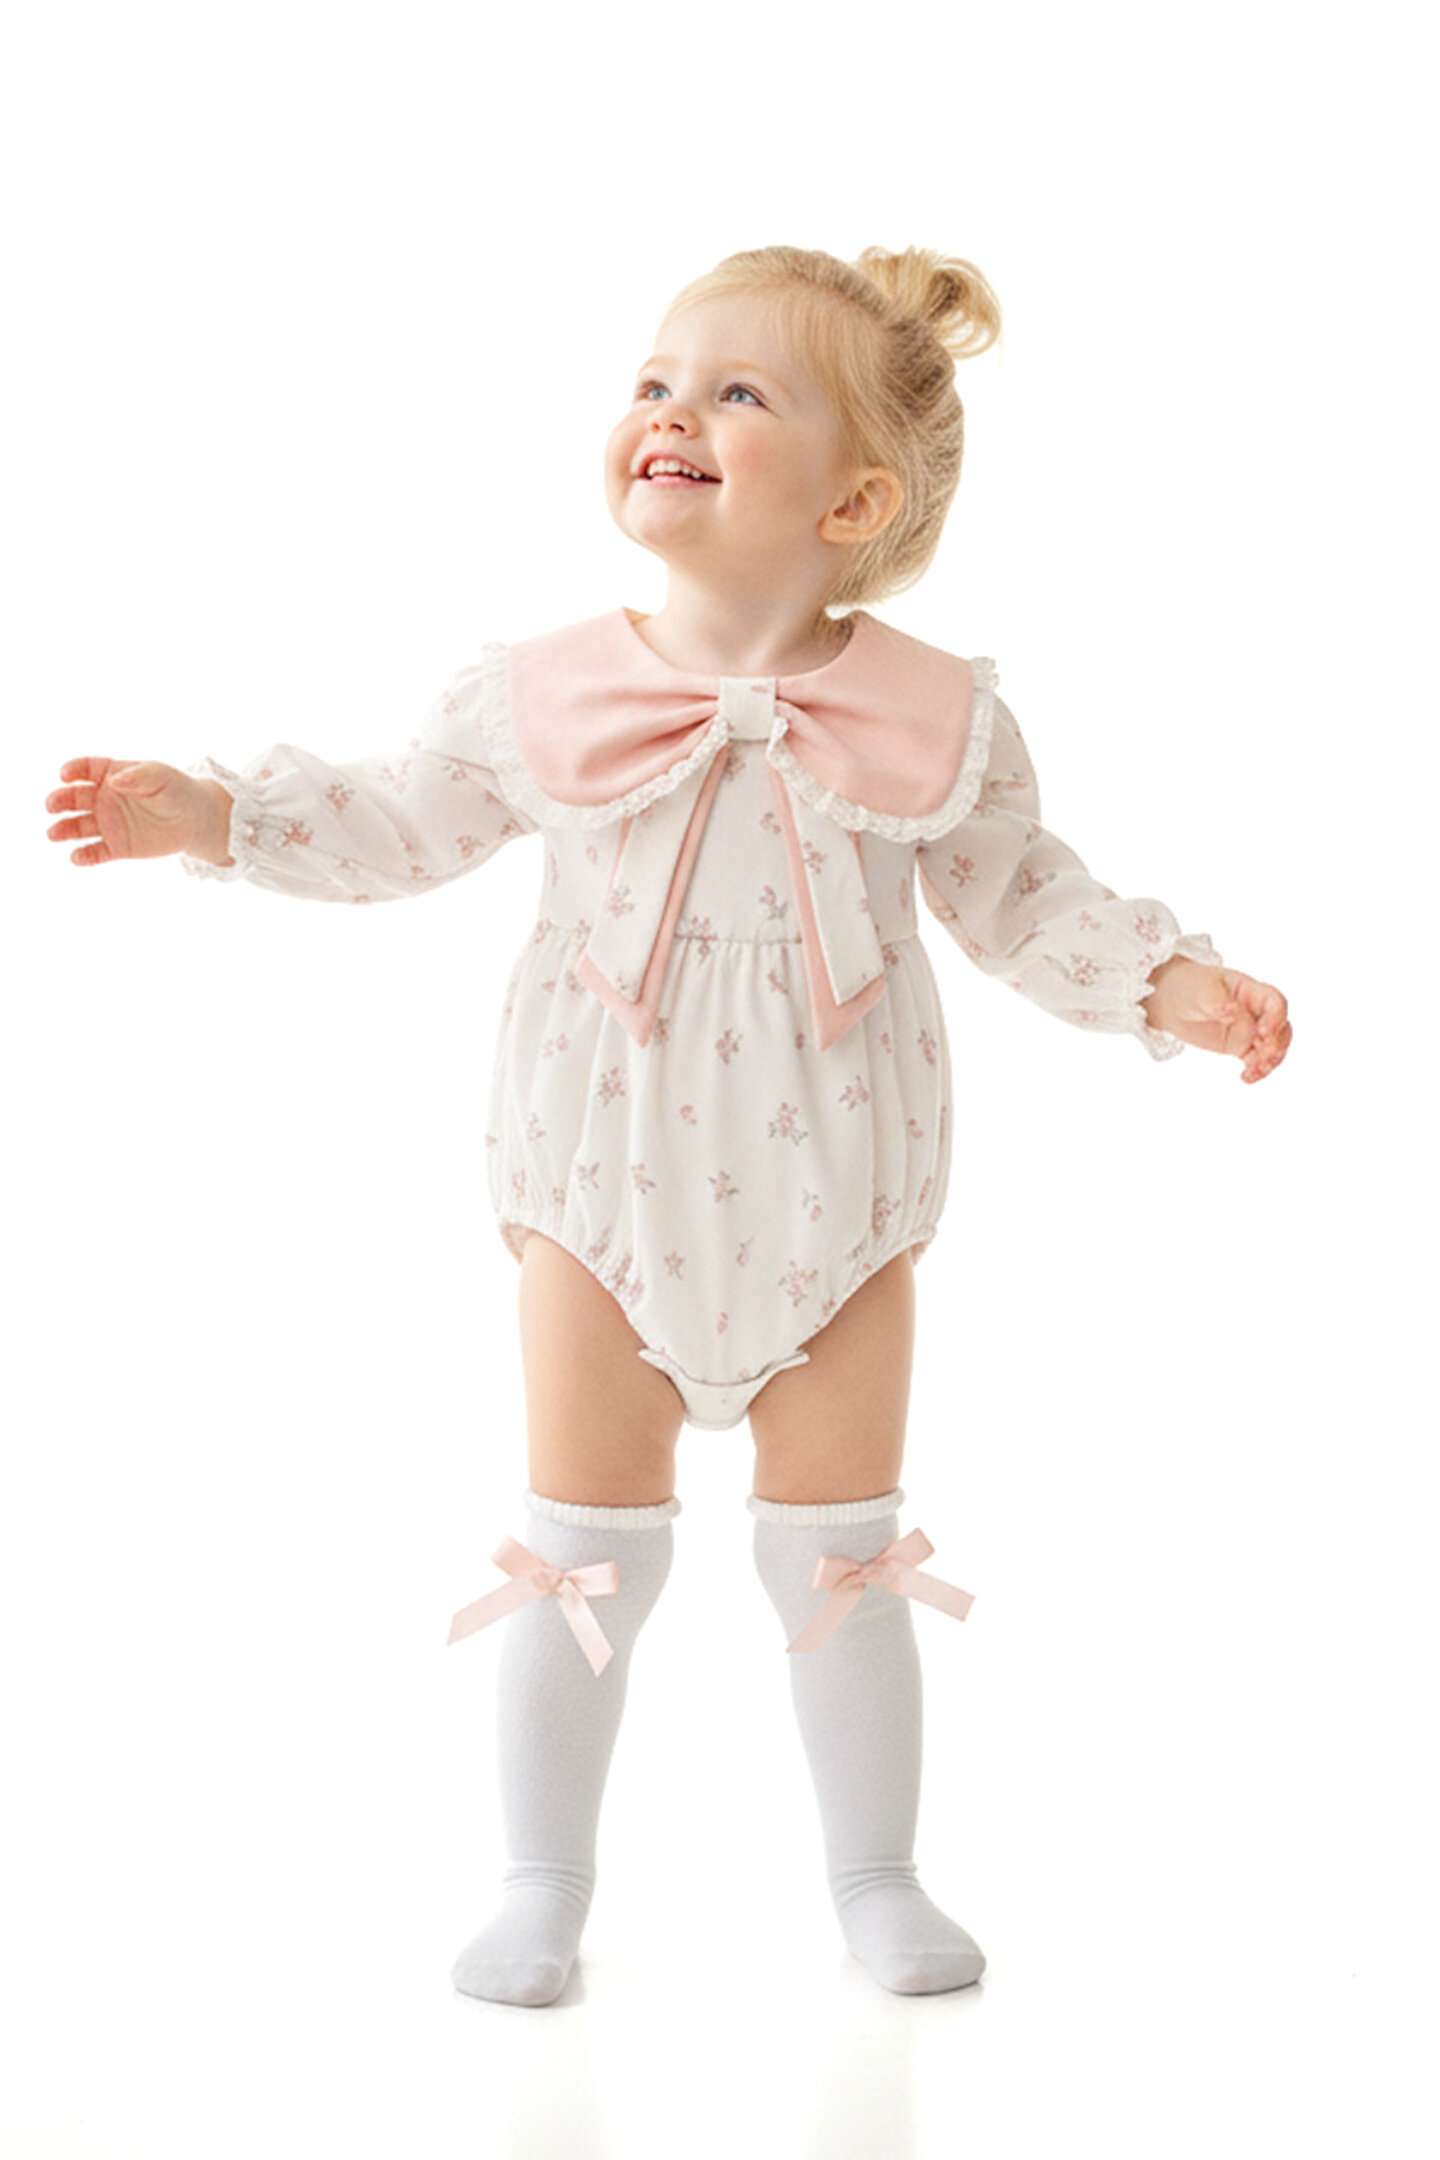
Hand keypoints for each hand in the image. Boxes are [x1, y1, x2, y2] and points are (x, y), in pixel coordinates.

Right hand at [45, 759, 233, 867]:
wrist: (195, 821)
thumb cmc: (177, 791)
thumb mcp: (161, 778)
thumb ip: (138, 777)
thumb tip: (113, 782)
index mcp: (112, 774)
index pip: (85, 769)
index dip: (73, 770)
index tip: (65, 775)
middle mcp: (104, 798)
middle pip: (74, 798)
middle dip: (60, 800)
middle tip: (52, 806)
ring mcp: (109, 823)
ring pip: (79, 826)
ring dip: (64, 830)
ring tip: (53, 834)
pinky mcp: (117, 846)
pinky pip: (96, 852)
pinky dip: (85, 856)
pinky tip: (76, 858)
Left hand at [1142, 957, 1290, 1084]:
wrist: (1171, 1001)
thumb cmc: (1188, 986)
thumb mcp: (1200, 991)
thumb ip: (1217, 1001)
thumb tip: (1233, 1010)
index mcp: (1250, 991)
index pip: (1275, 1003)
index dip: (1275, 1018)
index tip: (1262, 1033)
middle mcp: (1255, 1011)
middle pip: (1281, 1028)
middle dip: (1277, 1044)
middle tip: (1261, 1056)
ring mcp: (1249, 1029)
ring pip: (1273, 1047)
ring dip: (1270, 1061)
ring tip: (1255, 1071)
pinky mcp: (1240, 1046)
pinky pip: (1256, 1060)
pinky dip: (1256, 1070)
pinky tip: (1246, 1078)